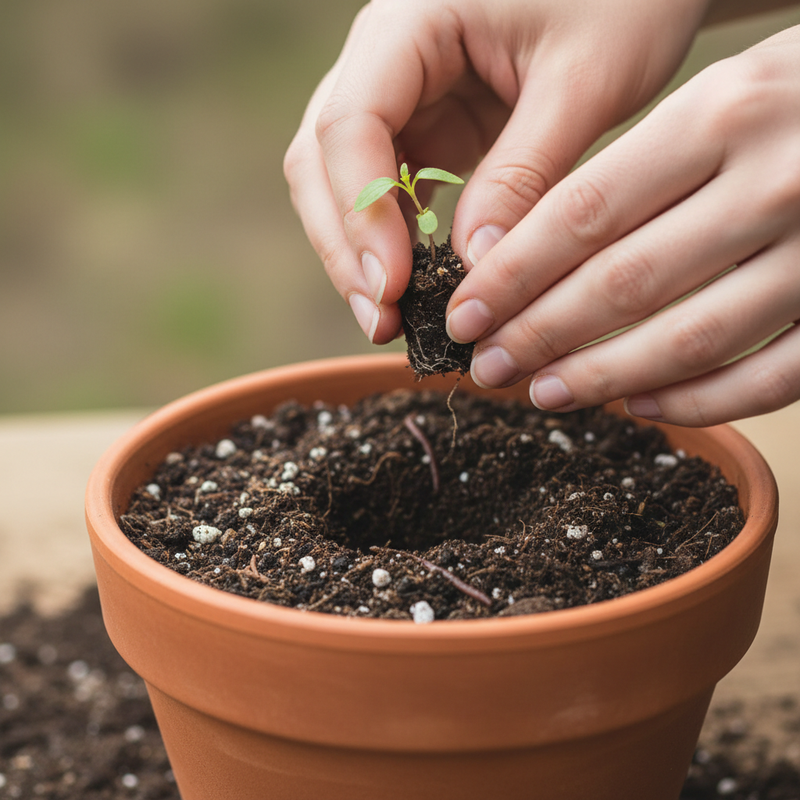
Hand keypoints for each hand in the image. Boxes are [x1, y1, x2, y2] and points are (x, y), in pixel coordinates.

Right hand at [284, 0, 707, 343]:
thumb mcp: (586, 82)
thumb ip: (524, 174)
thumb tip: (473, 270)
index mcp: (410, 19)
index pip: (350, 123)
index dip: (361, 213)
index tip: (393, 286)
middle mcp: (385, 55)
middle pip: (322, 160)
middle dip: (346, 247)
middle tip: (381, 324)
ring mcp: (400, 94)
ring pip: (341, 181)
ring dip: (359, 253)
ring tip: (392, 322)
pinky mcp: (425, 126)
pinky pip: (386, 190)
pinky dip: (393, 240)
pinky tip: (416, 286)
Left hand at [446, 25, 799, 425]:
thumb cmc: (795, 98)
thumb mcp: (717, 94)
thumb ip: (634, 168)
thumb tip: (525, 255)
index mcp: (723, 114)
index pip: (584, 214)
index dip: (512, 276)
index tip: (463, 315)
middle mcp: (777, 182)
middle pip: (624, 284)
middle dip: (538, 335)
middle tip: (487, 366)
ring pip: (690, 340)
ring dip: (602, 378)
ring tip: (542, 392)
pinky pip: (771, 378)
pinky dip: (699, 401)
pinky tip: (639, 405)